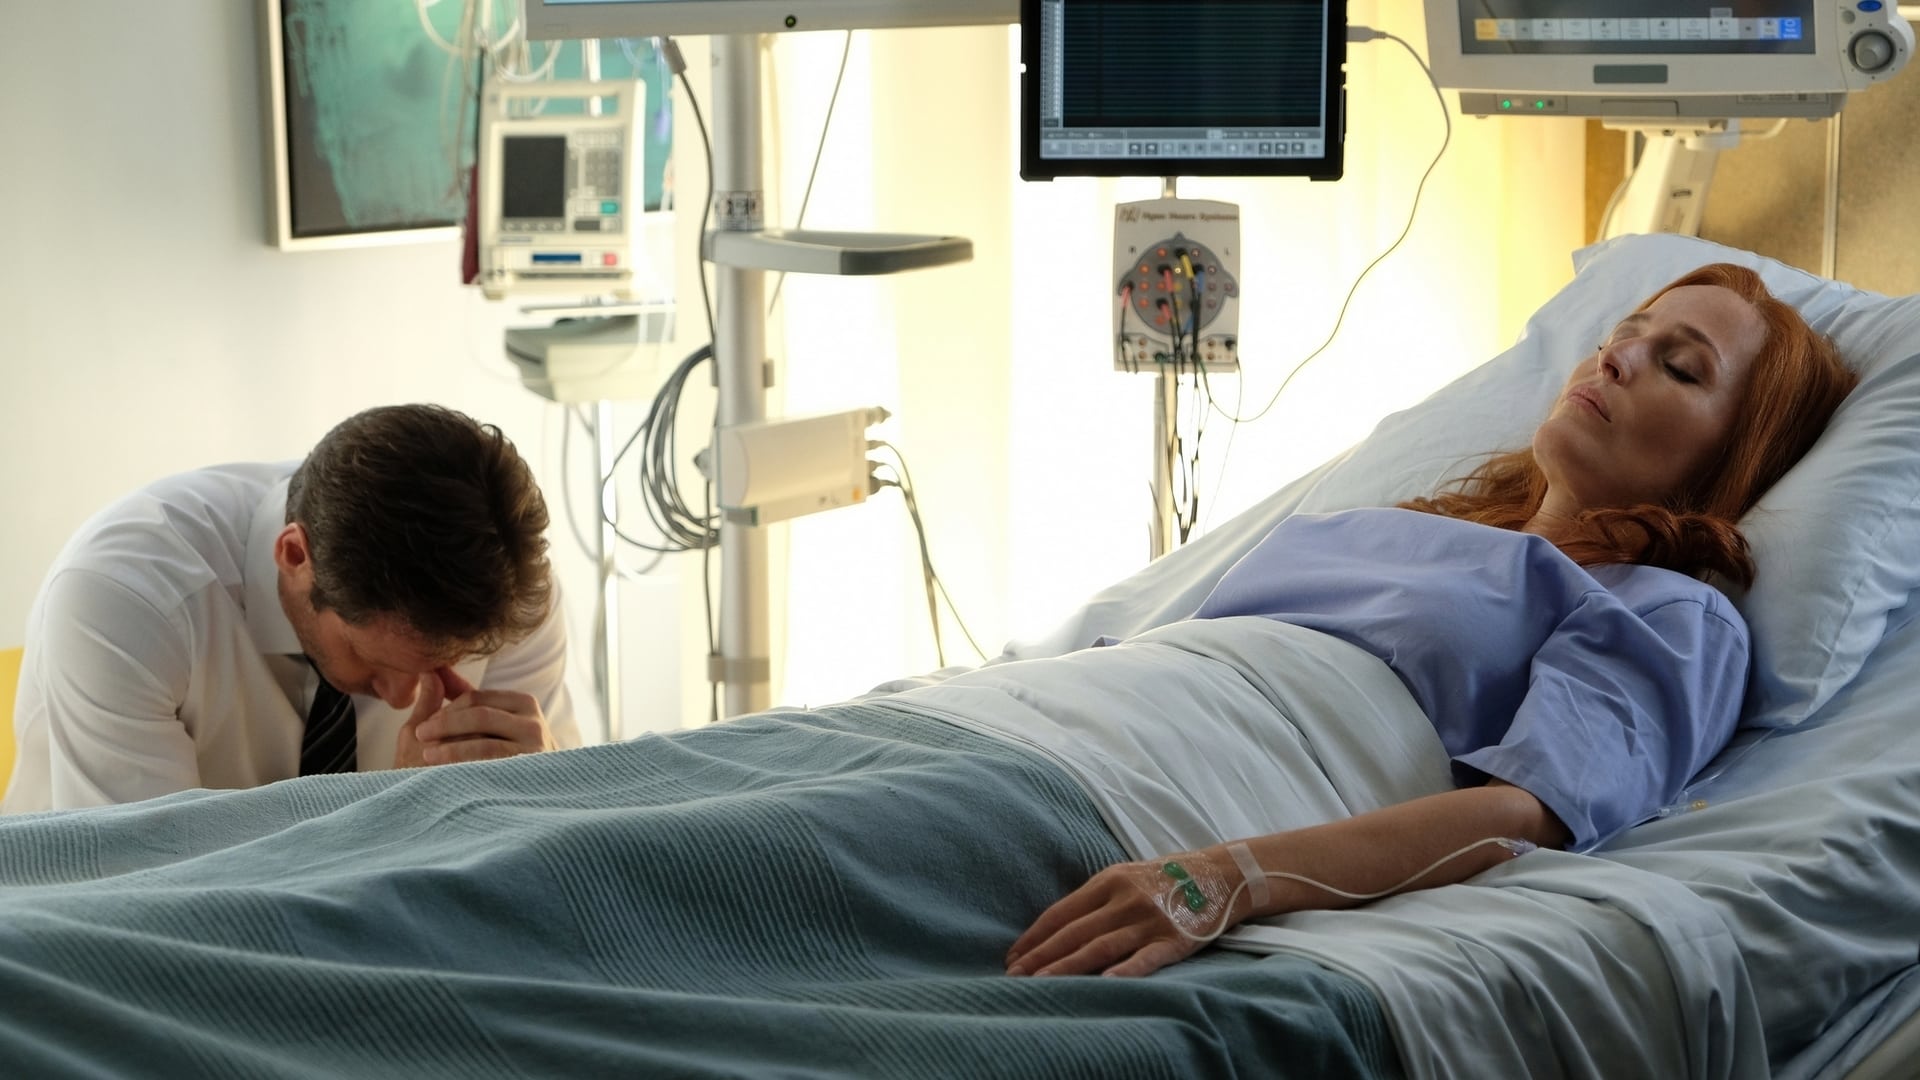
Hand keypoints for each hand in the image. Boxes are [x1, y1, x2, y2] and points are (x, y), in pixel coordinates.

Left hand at [393, 667, 556, 768]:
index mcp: (523, 703)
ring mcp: (535, 749)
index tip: (424, 725)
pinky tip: (444, 773)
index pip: (476, 698)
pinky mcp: (529, 772)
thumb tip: (431, 670)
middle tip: (420, 735)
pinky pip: (491, 766)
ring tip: (426, 754)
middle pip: (480, 715)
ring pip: (485, 742)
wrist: (531, 800)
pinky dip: (464, 766)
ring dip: (450, 748)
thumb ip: (458, 695)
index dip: (446, 710)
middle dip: (445, 725)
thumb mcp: (480, 722)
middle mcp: (534, 722)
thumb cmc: (499, 757)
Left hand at [1004, 848, 1240, 978]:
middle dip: (1040, 956)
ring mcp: (1149, 920)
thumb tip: (1056, 927)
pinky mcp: (1174, 940)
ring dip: (1066, 967)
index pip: (1060, 913)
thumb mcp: (1125, 876)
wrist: (1221, 874)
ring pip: (1099, 947)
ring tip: (1040, 983)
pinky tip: (1102, 983)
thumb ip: (1095, 899)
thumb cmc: (1166, 878)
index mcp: (1108, 881)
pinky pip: (1144, 958)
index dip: (1034, 936)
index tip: (1012, 956)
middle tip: (1012, 976)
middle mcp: (1125, 899)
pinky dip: (1123, 971)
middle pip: (1074, 932)